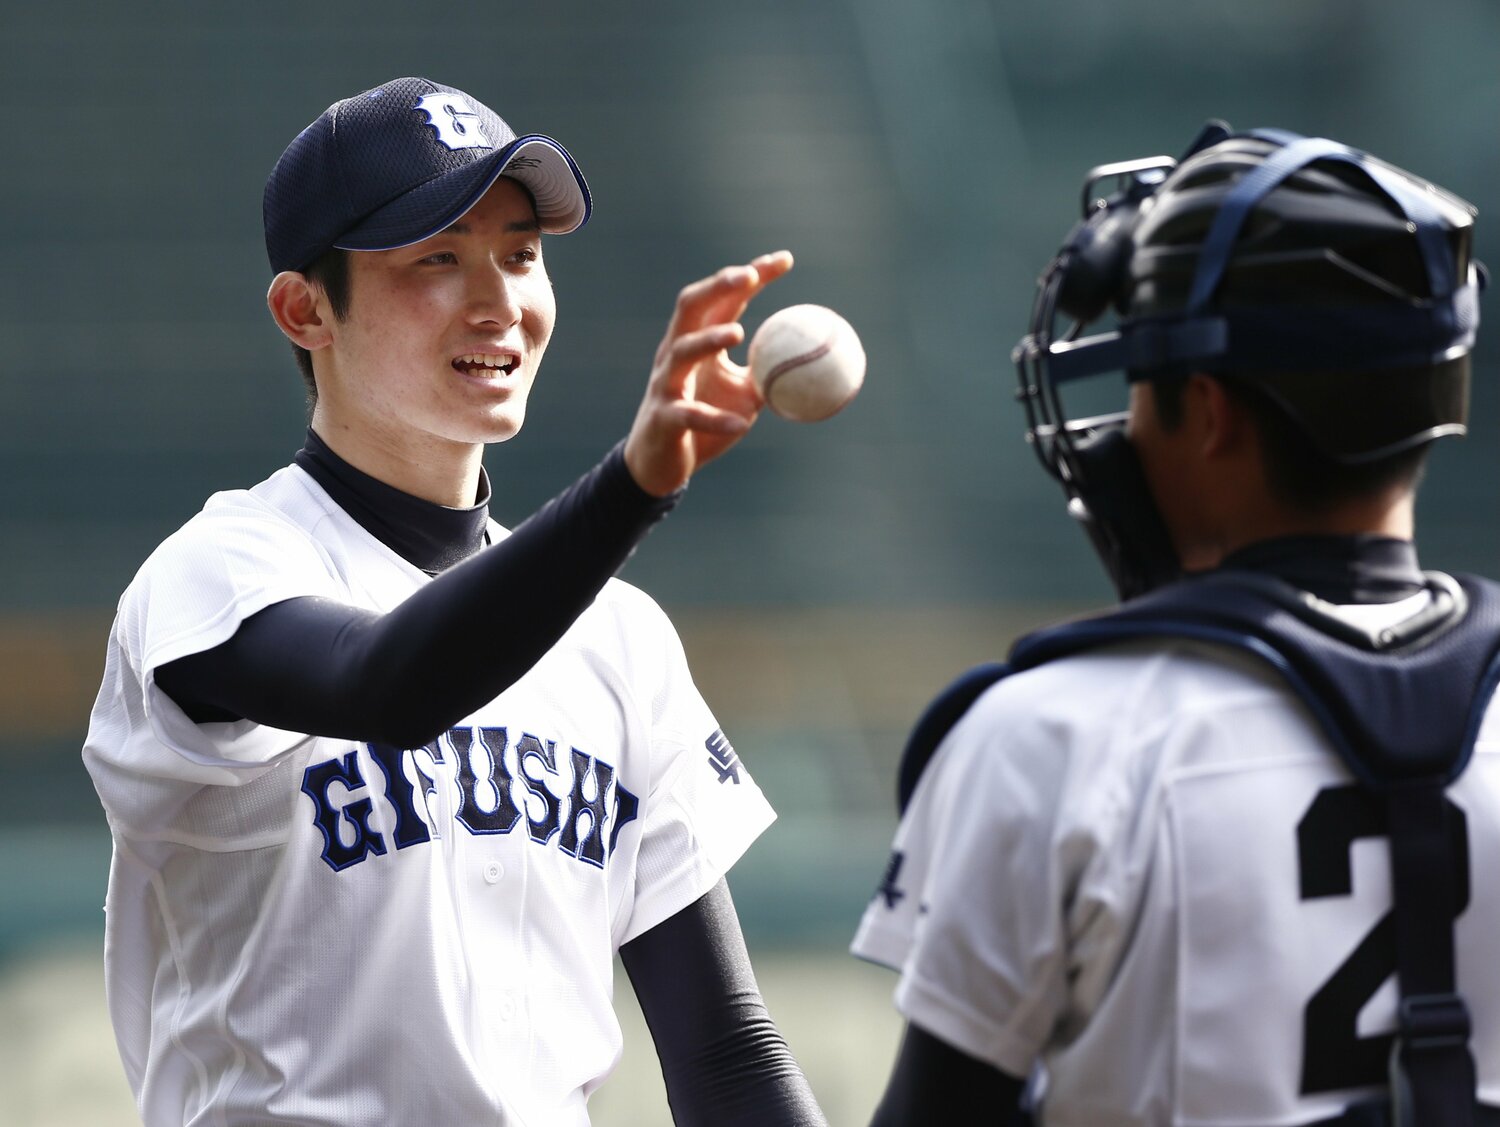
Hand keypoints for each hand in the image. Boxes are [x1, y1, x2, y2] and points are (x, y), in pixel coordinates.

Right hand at [623, 250, 793, 496]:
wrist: (659, 465)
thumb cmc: (702, 423)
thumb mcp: (743, 394)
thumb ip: (769, 373)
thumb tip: (813, 361)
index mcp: (697, 342)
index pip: (723, 299)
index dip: (750, 275)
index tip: (784, 260)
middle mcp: (676, 354)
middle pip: (691, 307)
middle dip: (718, 286)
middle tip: (749, 276)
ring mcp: (666, 385)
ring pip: (681, 352)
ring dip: (709, 339)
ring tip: (739, 333)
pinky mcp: (663, 419)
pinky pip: (688, 415)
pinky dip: (715, 418)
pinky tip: (742, 423)